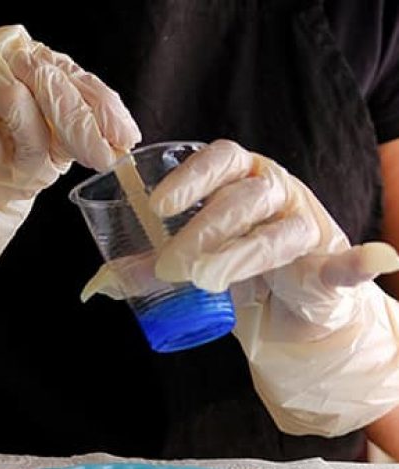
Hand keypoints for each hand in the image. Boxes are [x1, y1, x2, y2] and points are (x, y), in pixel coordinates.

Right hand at [0, 25, 140, 324]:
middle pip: (51, 82)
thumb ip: (76, 133)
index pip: (75, 77)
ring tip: (18, 164)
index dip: (103, 107)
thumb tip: (118, 141)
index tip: (126, 137)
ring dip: (28, 146)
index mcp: (32, 60)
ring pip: (17, 100)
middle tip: (101, 158)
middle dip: (81, 127)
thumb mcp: (48, 144)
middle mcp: (2, 55)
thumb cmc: (2, 156)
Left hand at [150, 139, 398, 332]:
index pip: (221, 158)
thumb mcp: (192, 263)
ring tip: (209, 280)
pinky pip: (348, 262)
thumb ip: (152, 268)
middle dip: (204, 229)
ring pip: (280, 230)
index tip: (158, 206)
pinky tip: (378, 260)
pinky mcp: (328, 266)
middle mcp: (276, 194)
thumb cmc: (236, 271)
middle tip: (173, 265)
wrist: (286, 306)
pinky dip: (361, 262)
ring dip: (243, 254)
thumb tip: (100, 283)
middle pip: (244, 196)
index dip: (192, 177)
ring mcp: (305, 228)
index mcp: (243, 181)